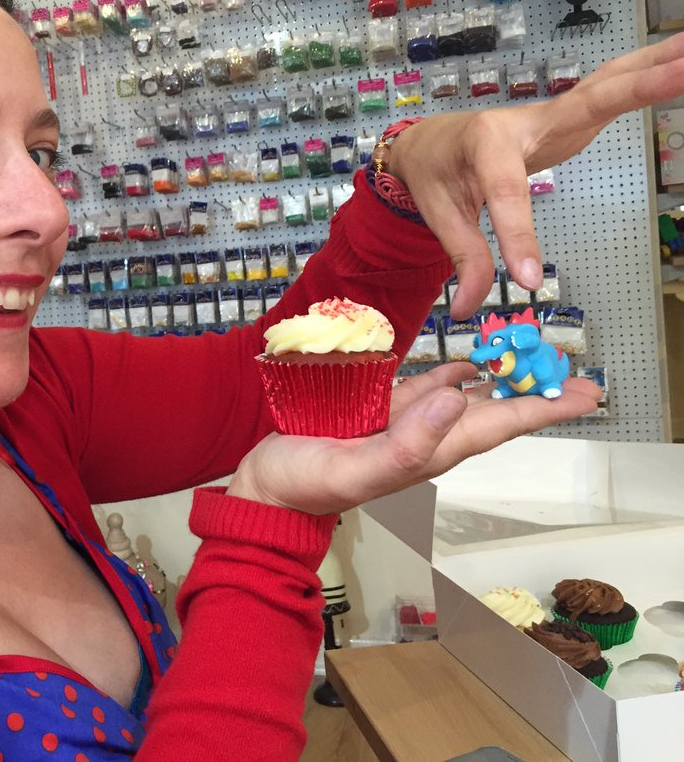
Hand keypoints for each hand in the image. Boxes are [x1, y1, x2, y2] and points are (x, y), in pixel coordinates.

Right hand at [227, 362, 600, 514]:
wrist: (265, 490)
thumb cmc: (306, 487)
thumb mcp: (356, 470)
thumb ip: (406, 443)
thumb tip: (455, 399)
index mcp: (428, 451)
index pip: (499, 425)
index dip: (542, 408)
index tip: (584, 393)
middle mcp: (424, 435)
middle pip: (492, 409)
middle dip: (532, 390)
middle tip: (571, 369)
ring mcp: (402, 421)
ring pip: (463, 395)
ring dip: (499, 378)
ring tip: (530, 359)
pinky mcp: (376, 409)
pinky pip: (425, 386)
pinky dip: (450, 372)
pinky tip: (465, 363)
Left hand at [388, 33, 683, 317]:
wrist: (431, 140)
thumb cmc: (435, 173)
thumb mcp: (438, 216)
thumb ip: (463, 260)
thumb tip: (466, 310)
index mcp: (483, 144)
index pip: (505, 193)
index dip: (517, 235)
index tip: (527, 279)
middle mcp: (526, 120)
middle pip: (587, 103)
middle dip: (636, 90)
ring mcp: (554, 114)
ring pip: (610, 85)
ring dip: (658, 66)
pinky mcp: (572, 119)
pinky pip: (614, 92)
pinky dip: (651, 74)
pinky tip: (682, 57)